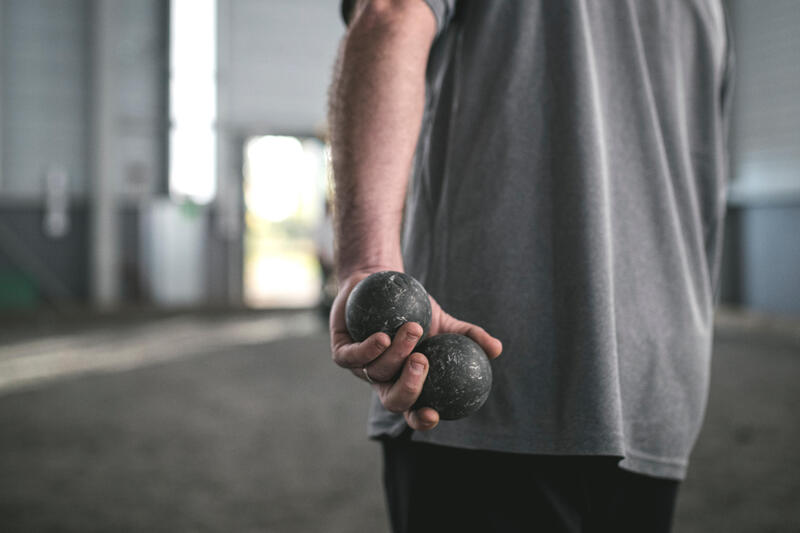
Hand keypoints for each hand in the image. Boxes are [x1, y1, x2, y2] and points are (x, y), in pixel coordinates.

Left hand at [330, 269, 502, 430]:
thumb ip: (471, 337)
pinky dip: (368, 349)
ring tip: (414, 328)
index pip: (414, 412)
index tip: (434, 414)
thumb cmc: (417, 308)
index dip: (421, 421)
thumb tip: (496, 349)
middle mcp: (384, 380)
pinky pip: (352, 357)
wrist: (381, 282)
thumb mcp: (447, 322)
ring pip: (376, 372)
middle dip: (408, 388)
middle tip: (423, 362)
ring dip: (396, 353)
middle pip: (393, 401)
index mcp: (408, 383)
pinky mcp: (342, 350)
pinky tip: (383, 336)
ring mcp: (361, 368)